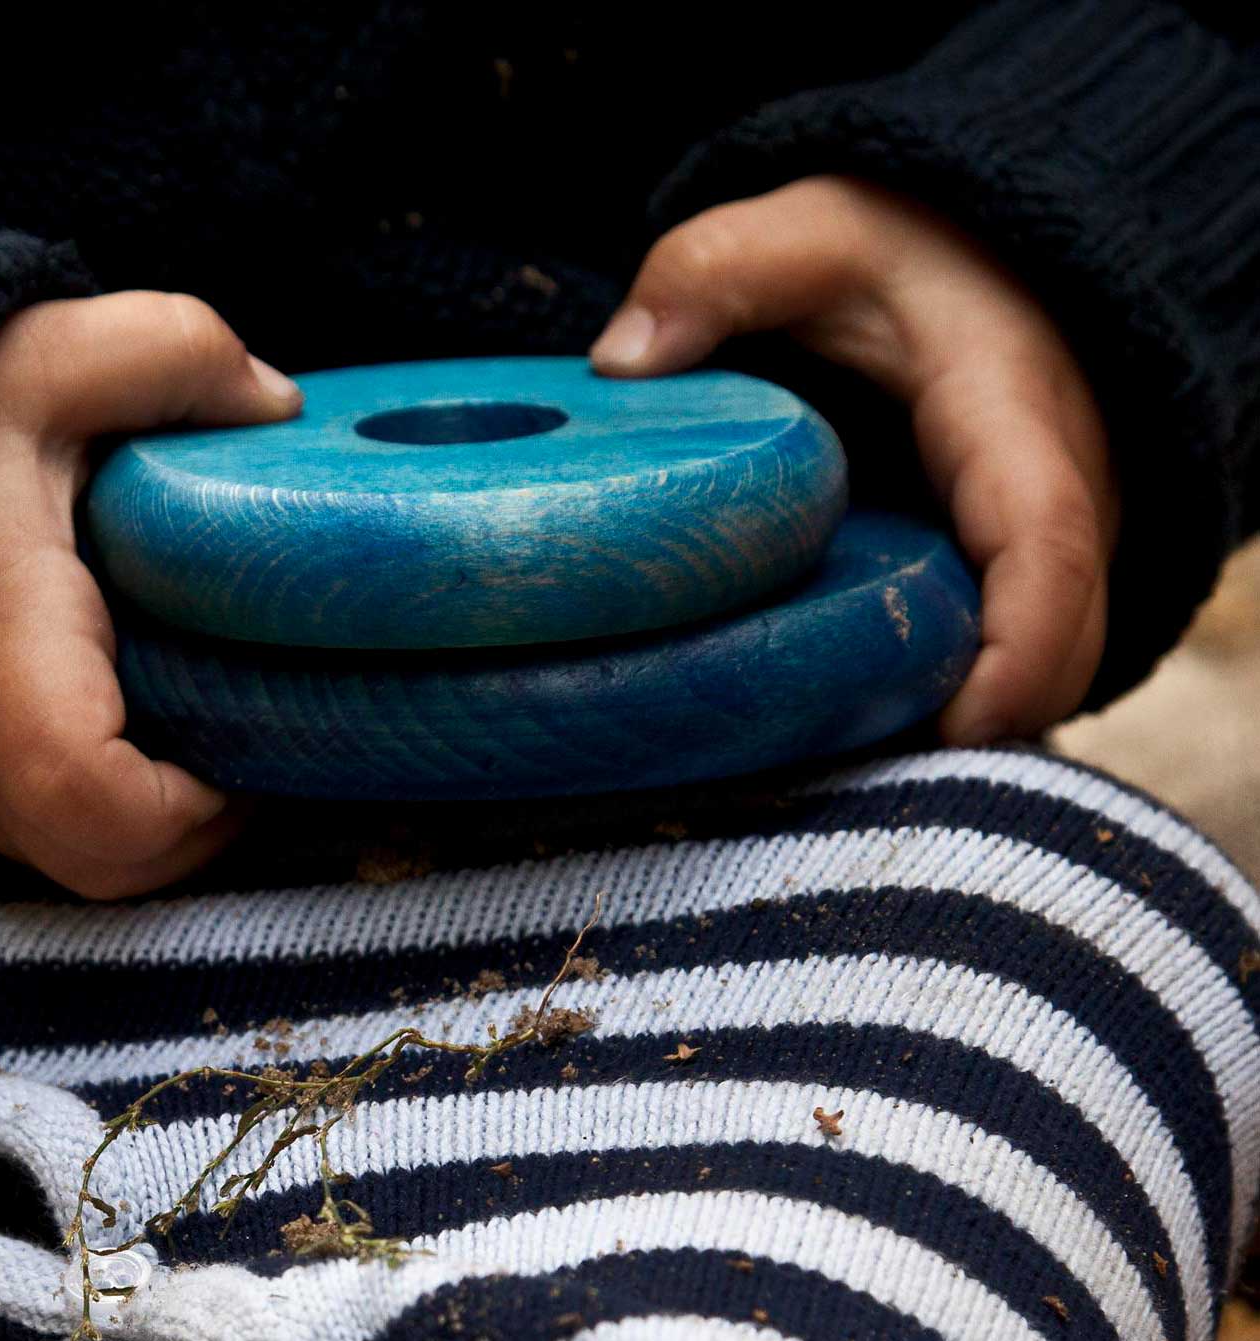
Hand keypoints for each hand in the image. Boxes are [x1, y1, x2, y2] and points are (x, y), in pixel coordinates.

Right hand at [0, 292, 300, 897]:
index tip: (248, 726)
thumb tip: (283, 415)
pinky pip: (55, 849)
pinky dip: (123, 819)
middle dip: (211, 822)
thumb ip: (174, 353)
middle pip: (110, 864)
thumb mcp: (45, 356)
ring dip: (174, 828)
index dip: (189, 799)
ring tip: (218, 728)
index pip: (79, 781)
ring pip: (89, 874)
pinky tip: (158, 738)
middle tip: (263, 729)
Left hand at [591, 176, 1118, 743]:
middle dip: (985, 723)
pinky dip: (954, 707)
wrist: (980, 258)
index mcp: (1013, 417)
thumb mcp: (810, 232)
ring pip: (1050, 673)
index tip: (953, 725)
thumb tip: (617, 361)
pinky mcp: (1017, 580)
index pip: (1046, 544)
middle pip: (1065, 645)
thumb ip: (716, 271)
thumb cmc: (899, 253)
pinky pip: (1015, 668)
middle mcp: (1064, 496)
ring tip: (840, 756)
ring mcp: (1051, 548)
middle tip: (852, 765)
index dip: (1016, 649)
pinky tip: (854, 728)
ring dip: (966, 727)